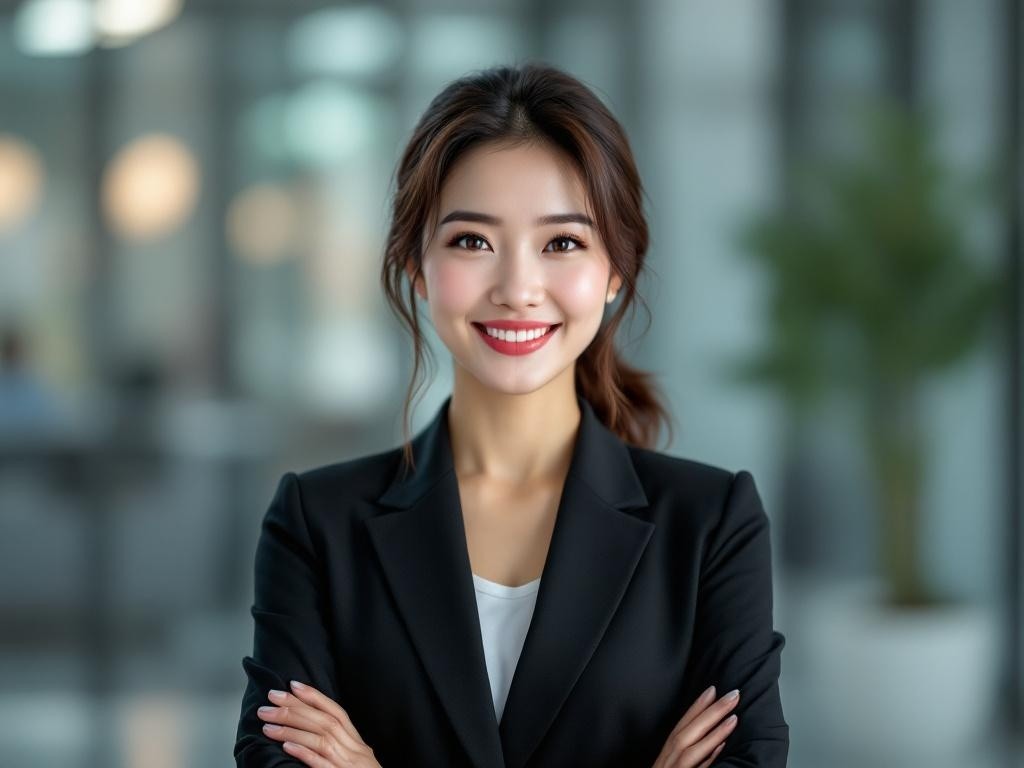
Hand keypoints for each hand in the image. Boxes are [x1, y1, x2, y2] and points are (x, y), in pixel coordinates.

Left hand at [256, 679, 381, 766]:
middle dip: (295, 709)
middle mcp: (356, 750)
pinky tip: (286, 746)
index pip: (337, 713)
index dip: (315, 697)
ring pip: (321, 739)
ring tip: (267, 725)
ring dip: (292, 730)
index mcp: (358, 743)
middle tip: (270, 701)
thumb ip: (340, 746)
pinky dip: (304, 753)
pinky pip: (322, 763)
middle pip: (325, 722)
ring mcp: (349, 764)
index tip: (292, 685)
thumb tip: (312, 729)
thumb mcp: (356, 760)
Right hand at [651, 685, 739, 767]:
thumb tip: (714, 744)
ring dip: (713, 729)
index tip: (713, 689)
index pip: (682, 726)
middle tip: (733, 694)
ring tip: (734, 716)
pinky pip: (690, 764)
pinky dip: (706, 755)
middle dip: (710, 710)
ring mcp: (671, 767)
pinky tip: (722, 745)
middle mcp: (667, 758)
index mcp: (667, 754)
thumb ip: (688, 758)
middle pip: (687, 730)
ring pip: (688, 744)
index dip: (696, 707)